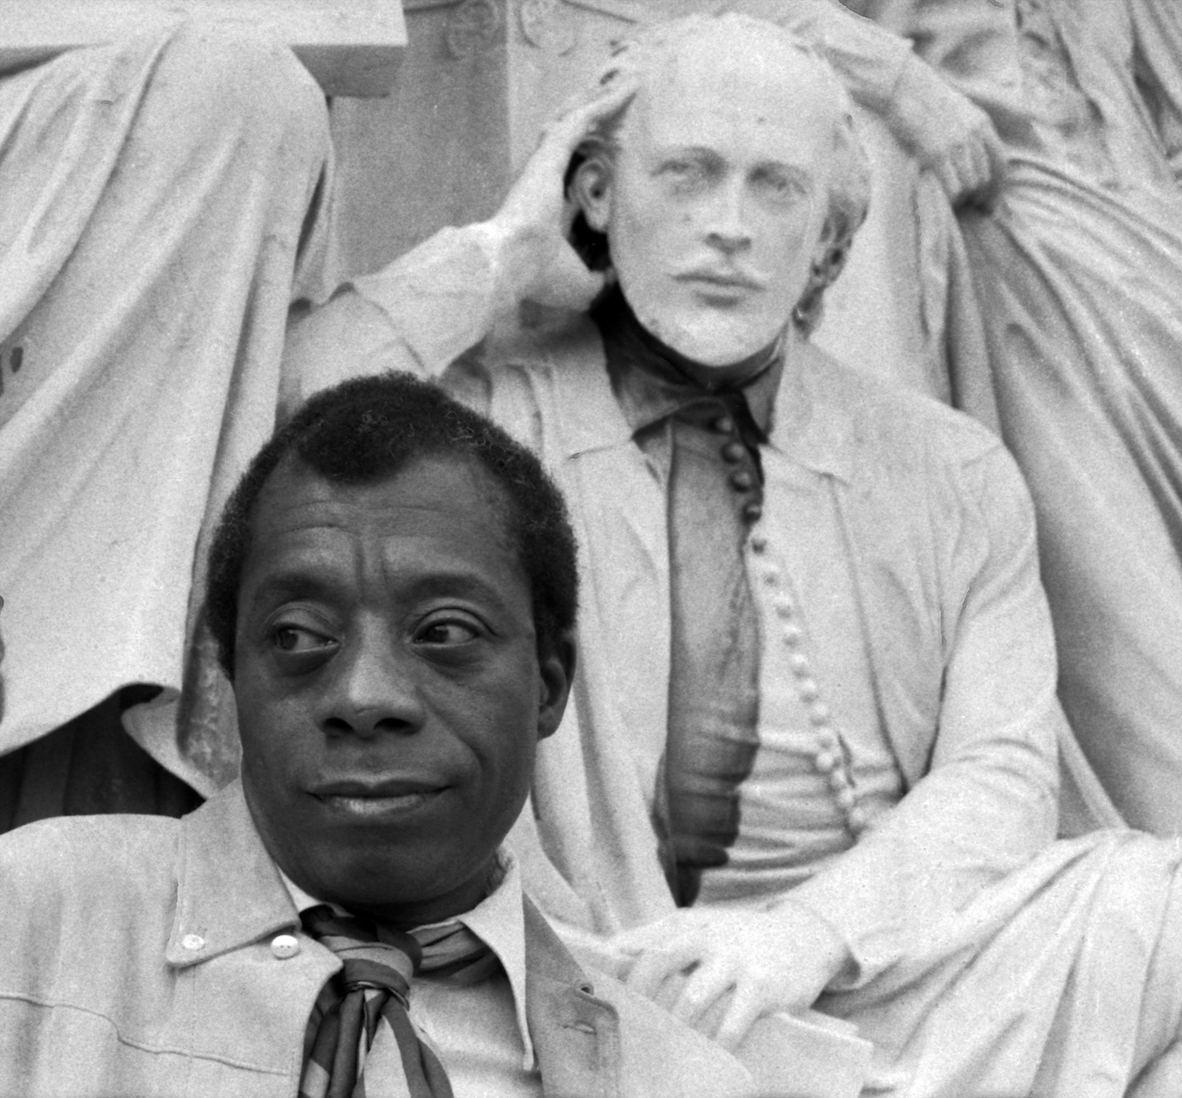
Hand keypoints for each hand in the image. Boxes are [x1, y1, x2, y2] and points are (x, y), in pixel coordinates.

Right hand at [479, 74, 636, 311]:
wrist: (512, 266)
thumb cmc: (541, 277)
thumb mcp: (582, 285)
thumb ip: (601, 277)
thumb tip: (616, 271)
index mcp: (548, 210)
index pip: (575, 179)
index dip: (595, 166)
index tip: (618, 157)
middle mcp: (545, 181)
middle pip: (574, 141)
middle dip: (596, 121)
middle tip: (622, 103)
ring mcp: (545, 164)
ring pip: (575, 123)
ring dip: (599, 103)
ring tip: (626, 87)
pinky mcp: (549, 154)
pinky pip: (580, 121)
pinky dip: (602, 106)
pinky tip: (625, 92)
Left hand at [611, 904, 851, 1051]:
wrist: (804, 935)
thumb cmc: (739, 940)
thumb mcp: (700, 928)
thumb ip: (659, 941)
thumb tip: (612, 959)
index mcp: (685, 924)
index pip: (638, 944)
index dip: (613, 971)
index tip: (597, 997)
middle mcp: (707, 935)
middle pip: (657, 961)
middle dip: (639, 998)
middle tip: (631, 1029)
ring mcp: (735, 959)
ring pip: (692, 998)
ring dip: (676, 1027)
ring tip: (666, 1049)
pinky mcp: (761, 986)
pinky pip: (731, 1023)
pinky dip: (716, 1043)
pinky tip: (710, 1054)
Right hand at [887, 60, 1006, 208]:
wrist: (903, 85)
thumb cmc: (923, 96)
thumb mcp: (958, 107)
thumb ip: (970, 127)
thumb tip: (973, 151)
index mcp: (981, 123)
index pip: (1000, 161)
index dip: (999, 186)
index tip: (991, 201)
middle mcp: (973, 135)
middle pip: (985, 176)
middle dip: (979, 195)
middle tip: (970, 207)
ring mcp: (956, 145)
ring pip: (970, 184)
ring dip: (963, 198)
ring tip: (954, 202)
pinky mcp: (936, 153)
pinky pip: (953, 186)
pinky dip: (951, 198)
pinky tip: (944, 200)